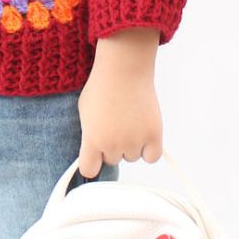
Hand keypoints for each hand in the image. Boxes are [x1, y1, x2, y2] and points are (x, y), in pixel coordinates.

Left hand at [77, 41, 162, 177]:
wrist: (124, 68)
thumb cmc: (101, 85)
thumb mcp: (84, 111)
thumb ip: (88, 134)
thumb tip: (93, 151)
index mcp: (92, 139)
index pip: (89, 170)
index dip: (91, 163)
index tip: (94, 157)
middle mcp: (113, 144)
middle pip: (112, 160)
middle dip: (112, 146)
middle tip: (114, 123)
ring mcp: (134, 141)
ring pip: (132, 157)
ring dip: (131, 145)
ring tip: (129, 120)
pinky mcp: (154, 135)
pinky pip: (152, 157)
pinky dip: (149, 149)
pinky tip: (144, 133)